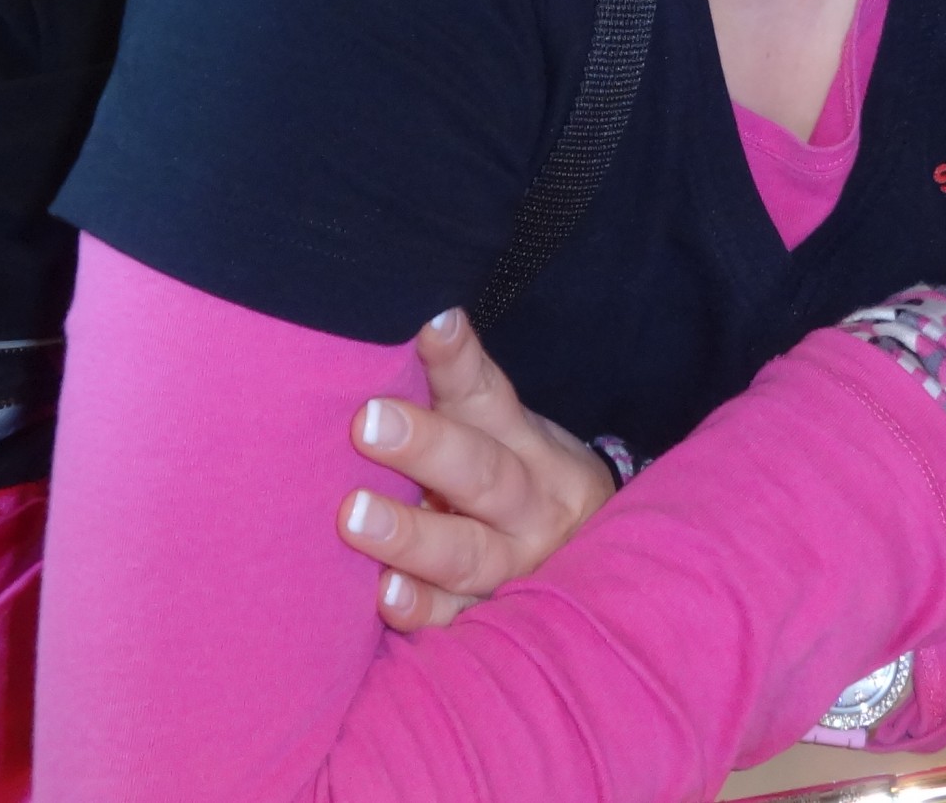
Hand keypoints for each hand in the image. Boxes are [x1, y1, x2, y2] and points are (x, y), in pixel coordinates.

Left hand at [337, 310, 616, 631]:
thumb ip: (453, 389)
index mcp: (527, 443)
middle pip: (483, 475)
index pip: (488, 395)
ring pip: (468, 552)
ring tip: (354, 516)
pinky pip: (457, 618)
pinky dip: (422, 609)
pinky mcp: (492, 615)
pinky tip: (384, 596)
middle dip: (426, 450)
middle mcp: (530, 505)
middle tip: (366, 424)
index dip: (458, 361)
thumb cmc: (518, 475)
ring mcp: (515, 566)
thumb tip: (405, 325)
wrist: (591, 556)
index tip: (429, 326)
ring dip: (411, 535)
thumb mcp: (501, 427)